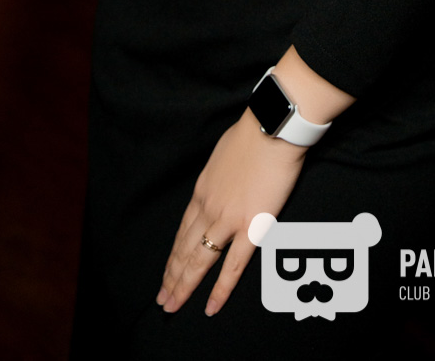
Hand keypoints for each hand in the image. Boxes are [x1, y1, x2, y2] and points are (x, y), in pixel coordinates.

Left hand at [157, 108, 307, 316]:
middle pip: (184, 250)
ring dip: (185, 286)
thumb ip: (218, 177)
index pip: (182, 231)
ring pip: (199, 261)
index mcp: (202, 191)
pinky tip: (211, 306)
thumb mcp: (221, 155)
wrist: (271, 128)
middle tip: (163, 300)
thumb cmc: (251, 135)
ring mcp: (227, 220)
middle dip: (171, 278)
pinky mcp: (251, 227)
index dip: (173, 256)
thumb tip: (220, 183)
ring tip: (174, 306)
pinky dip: (220, 290)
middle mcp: (208, 209)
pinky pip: (233, 266)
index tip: (166, 274)